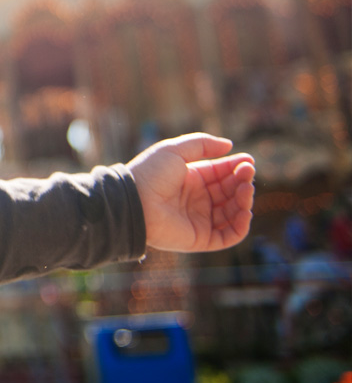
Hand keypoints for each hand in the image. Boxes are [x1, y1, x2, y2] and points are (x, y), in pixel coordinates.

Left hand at [127, 134, 254, 251]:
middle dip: (242, 181)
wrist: (133, 202)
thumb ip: (202, 144)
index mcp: (191, 179)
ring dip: (244, 200)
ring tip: (245, 188)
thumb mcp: (175, 150)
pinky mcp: (200, 238)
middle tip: (248, 172)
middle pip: (230, 191)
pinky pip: (229, 235)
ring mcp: (199, 220)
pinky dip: (241, 225)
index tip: (249, 160)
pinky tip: (244, 211)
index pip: (222, 173)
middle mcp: (197, 200)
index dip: (237, 167)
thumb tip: (229, 145)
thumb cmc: (150, 174)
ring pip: (233, 212)